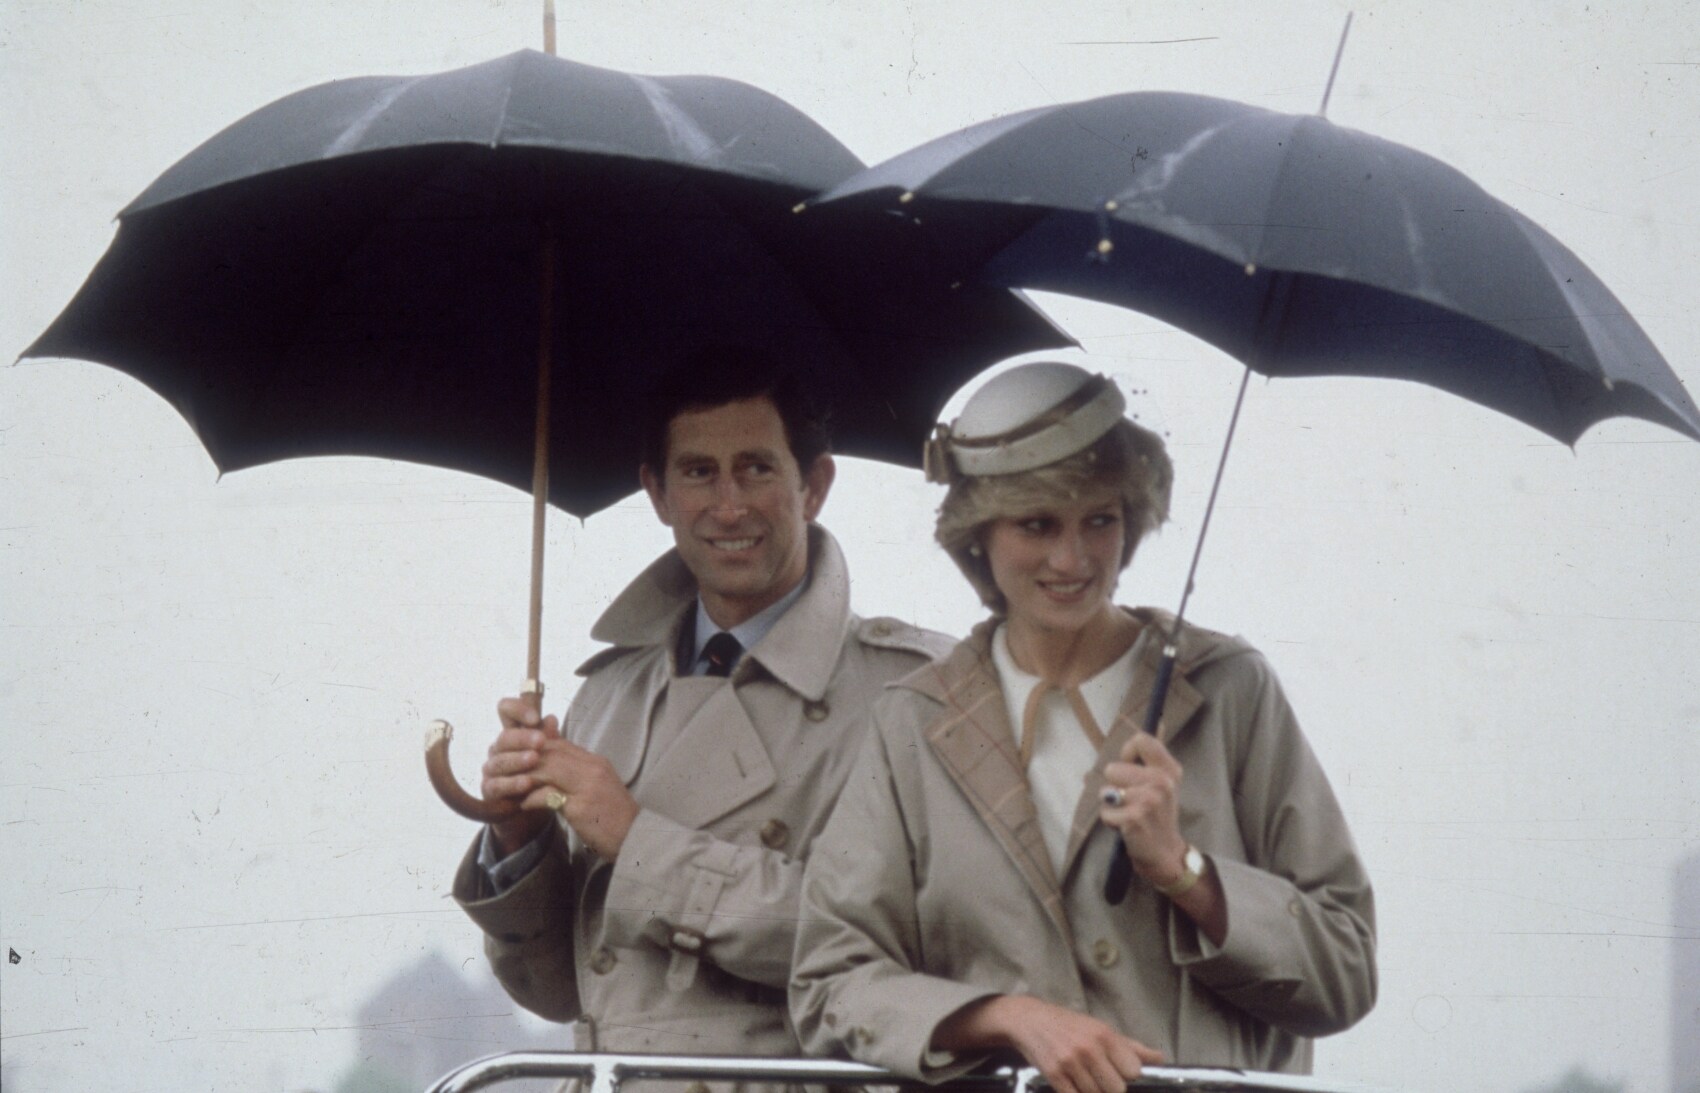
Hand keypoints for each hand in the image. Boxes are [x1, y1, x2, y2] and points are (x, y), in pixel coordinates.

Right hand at [481, 696, 559, 856]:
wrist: (531, 813)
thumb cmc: (541, 778)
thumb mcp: (549, 758)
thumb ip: (549, 739)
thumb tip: (551, 718)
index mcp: (514, 734)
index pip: (506, 711)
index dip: (517, 709)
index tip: (535, 718)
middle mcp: (499, 749)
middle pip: (504, 737)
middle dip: (523, 738)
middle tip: (541, 740)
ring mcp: (492, 770)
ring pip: (499, 761)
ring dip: (517, 760)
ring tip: (534, 759)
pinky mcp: (489, 791)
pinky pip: (496, 785)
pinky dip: (512, 784)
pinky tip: (526, 783)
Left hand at [520, 738, 640, 860]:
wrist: (636, 838)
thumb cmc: (614, 816)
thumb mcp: (597, 787)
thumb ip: (575, 772)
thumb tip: (553, 764)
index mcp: (596, 762)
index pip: (559, 744)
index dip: (535, 749)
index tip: (517, 759)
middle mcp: (593, 769)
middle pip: (550, 752)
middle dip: (524, 759)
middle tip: (506, 770)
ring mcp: (587, 787)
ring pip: (547, 768)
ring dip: (525, 777)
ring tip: (510, 786)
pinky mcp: (581, 808)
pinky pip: (548, 795)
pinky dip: (532, 798)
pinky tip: (523, 805)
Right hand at [935, 995, 1161, 1092]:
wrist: (1029, 1020)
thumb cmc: (1069, 1025)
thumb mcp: (1101, 1029)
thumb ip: (1131, 1047)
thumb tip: (1160, 1059)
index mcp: (1105, 1035)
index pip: (1133, 1071)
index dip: (1128, 1075)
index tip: (1119, 1071)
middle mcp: (1089, 1048)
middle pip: (1117, 1089)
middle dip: (1110, 1087)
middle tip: (1100, 1077)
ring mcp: (1070, 1063)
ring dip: (1092, 1091)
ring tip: (1084, 1078)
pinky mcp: (1054, 1075)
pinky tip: (1073, 1084)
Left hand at [1099, 733, 1187, 885]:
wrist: (1164, 852)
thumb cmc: (1157, 814)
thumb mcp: (1164, 781)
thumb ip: (1154, 753)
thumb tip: (1160, 719)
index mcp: (1169, 769)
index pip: (1141, 740)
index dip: (1128, 753)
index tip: (1132, 767)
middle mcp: (1162, 782)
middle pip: (1113, 768)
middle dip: (1115, 785)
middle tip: (1132, 800)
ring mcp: (1149, 800)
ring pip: (1105, 789)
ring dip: (1112, 804)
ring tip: (1129, 813)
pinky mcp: (1134, 818)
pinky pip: (1105, 811)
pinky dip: (1111, 820)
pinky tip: (1127, 826)